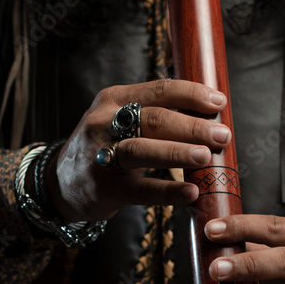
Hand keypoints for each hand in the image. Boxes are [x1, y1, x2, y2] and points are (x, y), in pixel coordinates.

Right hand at [48, 79, 231, 223]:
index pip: (158, 90)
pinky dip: (167, 191)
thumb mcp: (122, 122)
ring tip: (206, 156)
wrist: (62, 184)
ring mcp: (100, 156)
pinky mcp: (103, 189)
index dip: (191, 95)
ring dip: (177, 152)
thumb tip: (210, 116)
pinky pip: (139, 190)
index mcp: (113, 99)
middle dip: (191, 126)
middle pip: (152, 119)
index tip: (219, 102)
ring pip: (141, 150)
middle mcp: (103, 123)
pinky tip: (190, 192)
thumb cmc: (106, 148)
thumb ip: (156, 115)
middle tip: (222, 134)